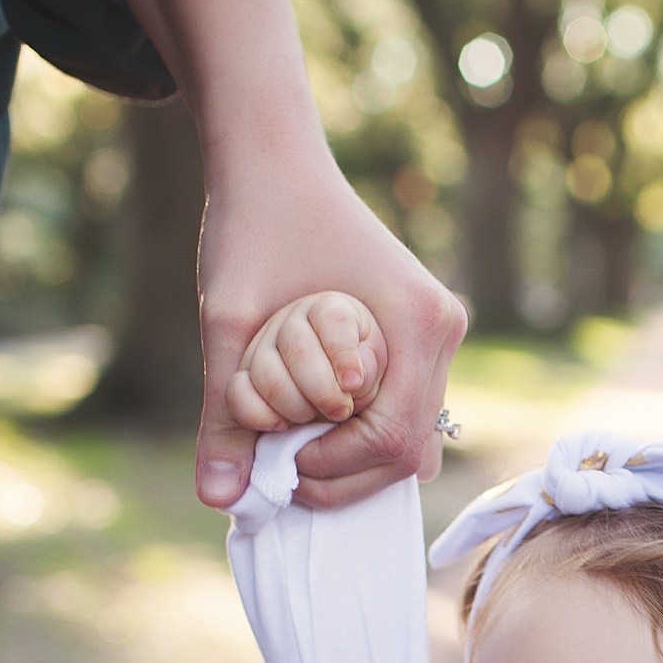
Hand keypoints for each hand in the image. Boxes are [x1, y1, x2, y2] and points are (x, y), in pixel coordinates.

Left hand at [196, 162, 464, 510]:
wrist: (271, 162)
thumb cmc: (252, 225)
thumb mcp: (227, 321)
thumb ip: (223, 413)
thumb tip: (218, 500)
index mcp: (416, 318)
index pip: (393, 439)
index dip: (338, 469)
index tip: (284, 465)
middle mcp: (443, 328)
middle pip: (413, 451)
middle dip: (348, 477)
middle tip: (287, 474)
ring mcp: (439, 334)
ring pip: (415, 440)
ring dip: (357, 463)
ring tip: (298, 452)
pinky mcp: (422, 338)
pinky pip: (407, 414)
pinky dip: (364, 438)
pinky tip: (315, 429)